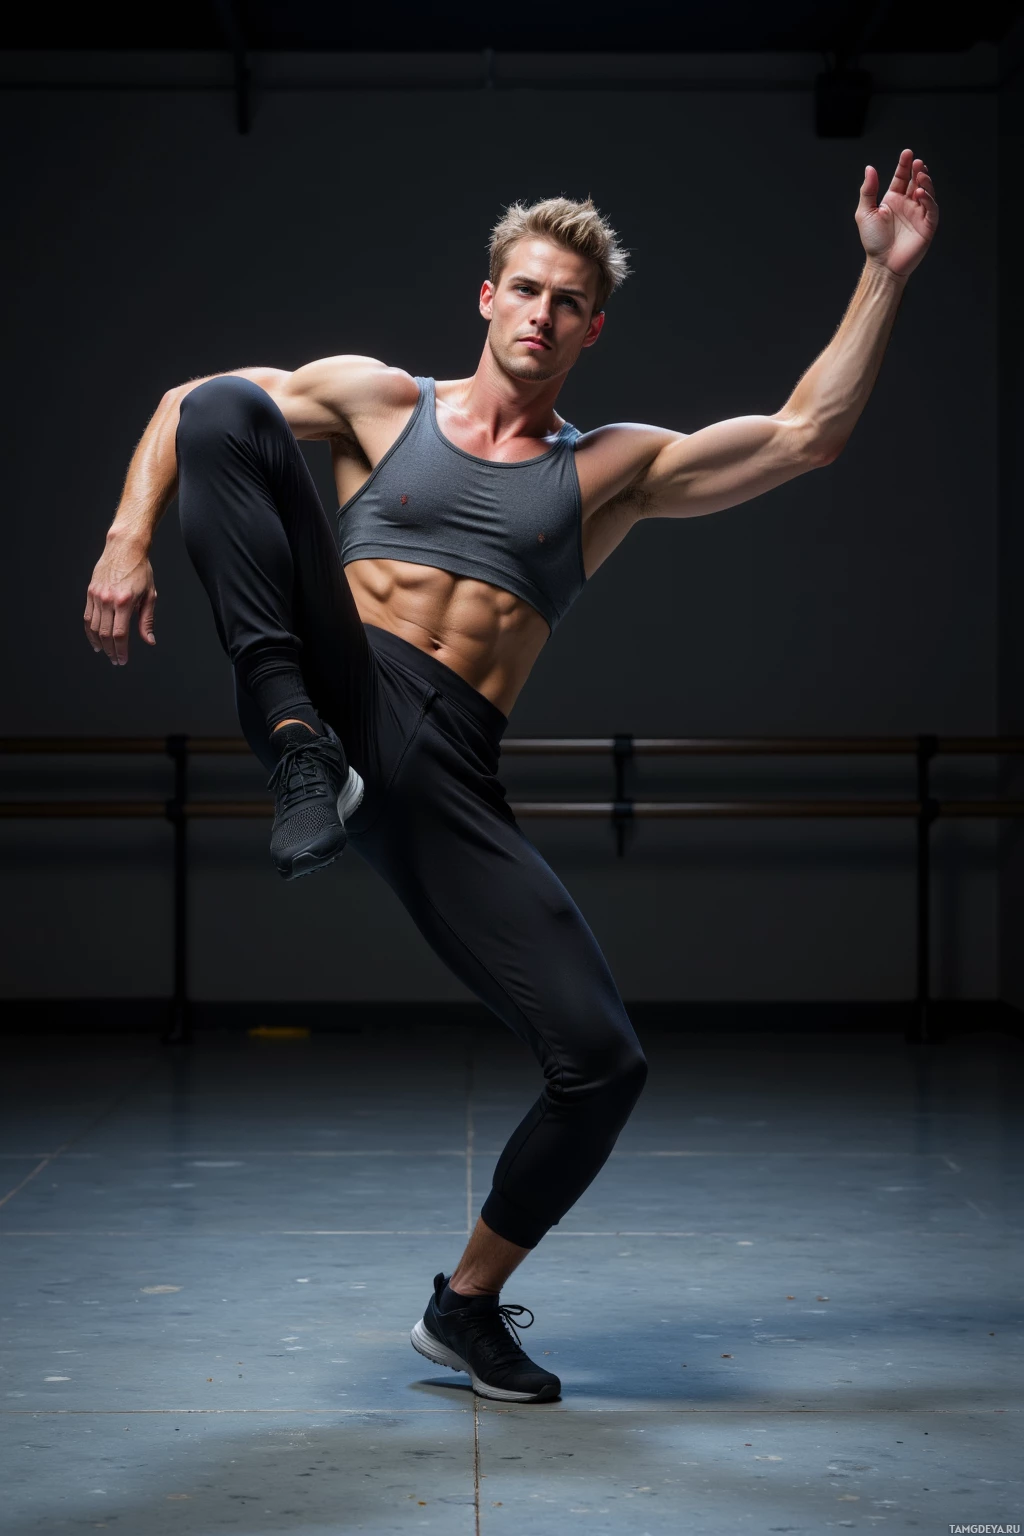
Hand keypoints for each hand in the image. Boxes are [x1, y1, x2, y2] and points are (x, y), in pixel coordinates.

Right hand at [84, 540, 157, 664]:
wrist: (125, 548)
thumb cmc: (141, 570)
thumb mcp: (150, 595)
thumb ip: (147, 620)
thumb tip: (149, 640)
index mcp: (124, 602)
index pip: (120, 634)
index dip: (120, 650)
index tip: (122, 660)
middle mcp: (108, 600)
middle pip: (105, 634)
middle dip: (110, 650)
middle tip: (115, 659)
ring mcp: (97, 596)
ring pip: (93, 627)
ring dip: (98, 642)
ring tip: (105, 651)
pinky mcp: (90, 592)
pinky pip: (87, 616)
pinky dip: (90, 630)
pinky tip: (95, 638)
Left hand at [856, 148, 938, 278]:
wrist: (882, 264)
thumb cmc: (873, 241)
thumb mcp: (865, 213)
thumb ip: (868, 191)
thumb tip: (869, 168)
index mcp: (894, 199)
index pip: (902, 177)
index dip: (904, 165)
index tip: (907, 153)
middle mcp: (908, 204)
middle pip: (916, 181)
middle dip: (918, 170)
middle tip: (917, 162)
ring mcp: (919, 214)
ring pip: (927, 192)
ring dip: (925, 182)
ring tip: (921, 174)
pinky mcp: (927, 225)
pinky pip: (931, 209)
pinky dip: (928, 200)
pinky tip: (920, 193)